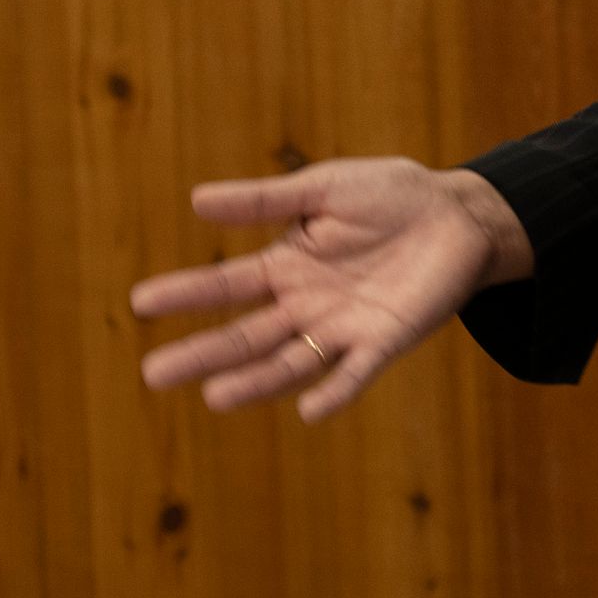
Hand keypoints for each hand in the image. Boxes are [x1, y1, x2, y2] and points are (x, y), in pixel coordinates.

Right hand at [130, 159, 531, 424]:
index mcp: (286, 265)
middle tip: (154, 373)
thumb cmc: (389, 195)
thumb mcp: (324, 188)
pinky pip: (354, 373)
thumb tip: (196, 201)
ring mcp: (342, 327)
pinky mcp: (384, 340)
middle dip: (202, 353)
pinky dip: (334, 392)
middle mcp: (305, 304)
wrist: (457, 214)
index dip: (185, 293)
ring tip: (214, 396)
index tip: (140, 302)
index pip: (226, 284)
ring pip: (288, 362)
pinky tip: (310, 410)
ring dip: (253, 381)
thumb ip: (266, 199)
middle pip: (245, 335)